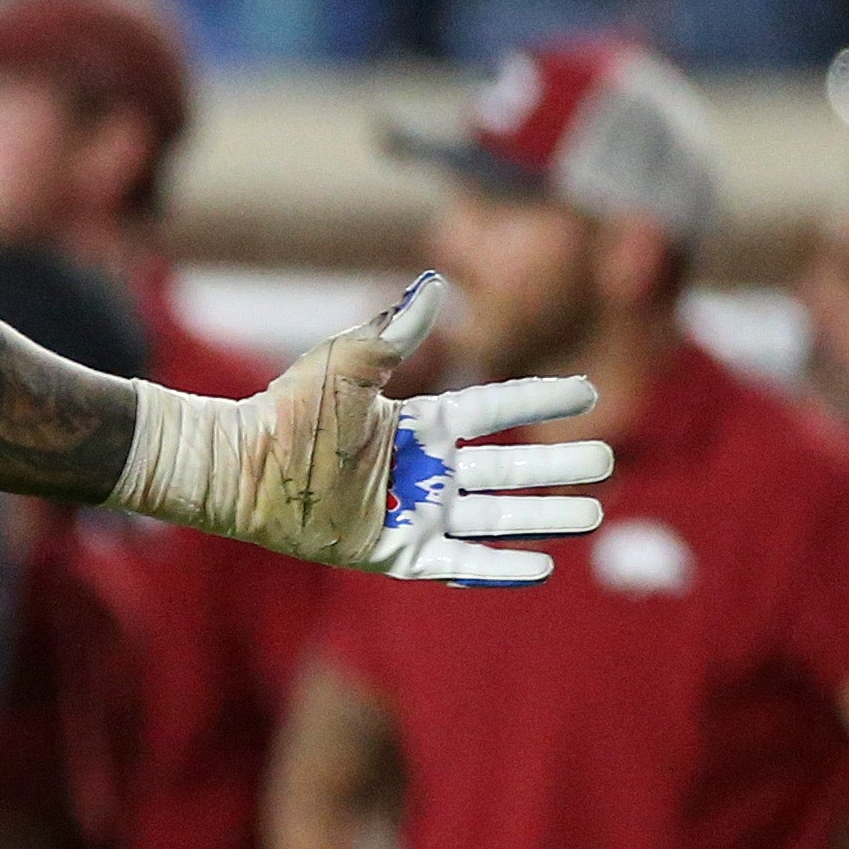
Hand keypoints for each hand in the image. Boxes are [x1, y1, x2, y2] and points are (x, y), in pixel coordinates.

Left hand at [125, 274, 613, 583]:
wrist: (240, 468)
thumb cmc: (286, 412)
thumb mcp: (346, 363)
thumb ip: (396, 330)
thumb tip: (434, 282)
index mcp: (416, 423)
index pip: (493, 411)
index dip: (540, 402)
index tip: (588, 392)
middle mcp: (421, 469)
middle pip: (508, 469)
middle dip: (559, 467)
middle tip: (608, 461)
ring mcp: (411, 512)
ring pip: (495, 516)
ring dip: (544, 516)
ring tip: (592, 514)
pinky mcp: (395, 553)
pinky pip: (459, 562)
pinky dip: (500, 567)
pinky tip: (542, 566)